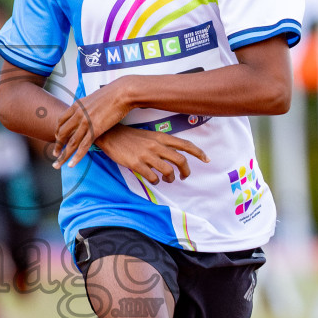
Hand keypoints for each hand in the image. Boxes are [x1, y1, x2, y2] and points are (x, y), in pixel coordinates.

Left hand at [54, 79, 134, 168]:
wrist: (122, 92)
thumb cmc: (112, 94)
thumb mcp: (93, 98)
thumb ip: (86, 106)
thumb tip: (86, 109)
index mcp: (77, 105)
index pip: (61, 121)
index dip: (57, 132)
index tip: (57, 139)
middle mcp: (78, 114)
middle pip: (62, 133)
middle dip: (57, 146)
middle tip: (55, 154)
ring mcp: (86, 122)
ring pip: (71, 143)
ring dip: (63, 155)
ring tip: (57, 165)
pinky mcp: (96, 130)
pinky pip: (84, 146)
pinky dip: (77, 157)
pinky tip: (72, 164)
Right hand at [94, 125, 208, 184]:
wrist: (111, 136)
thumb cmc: (131, 137)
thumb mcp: (150, 136)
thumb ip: (163, 144)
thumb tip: (175, 156)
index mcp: (161, 137)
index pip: (185, 145)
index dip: (198, 153)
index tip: (207, 160)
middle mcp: (156, 145)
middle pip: (180, 160)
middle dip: (186, 172)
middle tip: (184, 177)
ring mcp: (147, 155)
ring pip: (168, 171)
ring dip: (171, 179)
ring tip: (167, 180)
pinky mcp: (136, 164)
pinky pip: (152, 177)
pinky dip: (156, 181)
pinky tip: (153, 179)